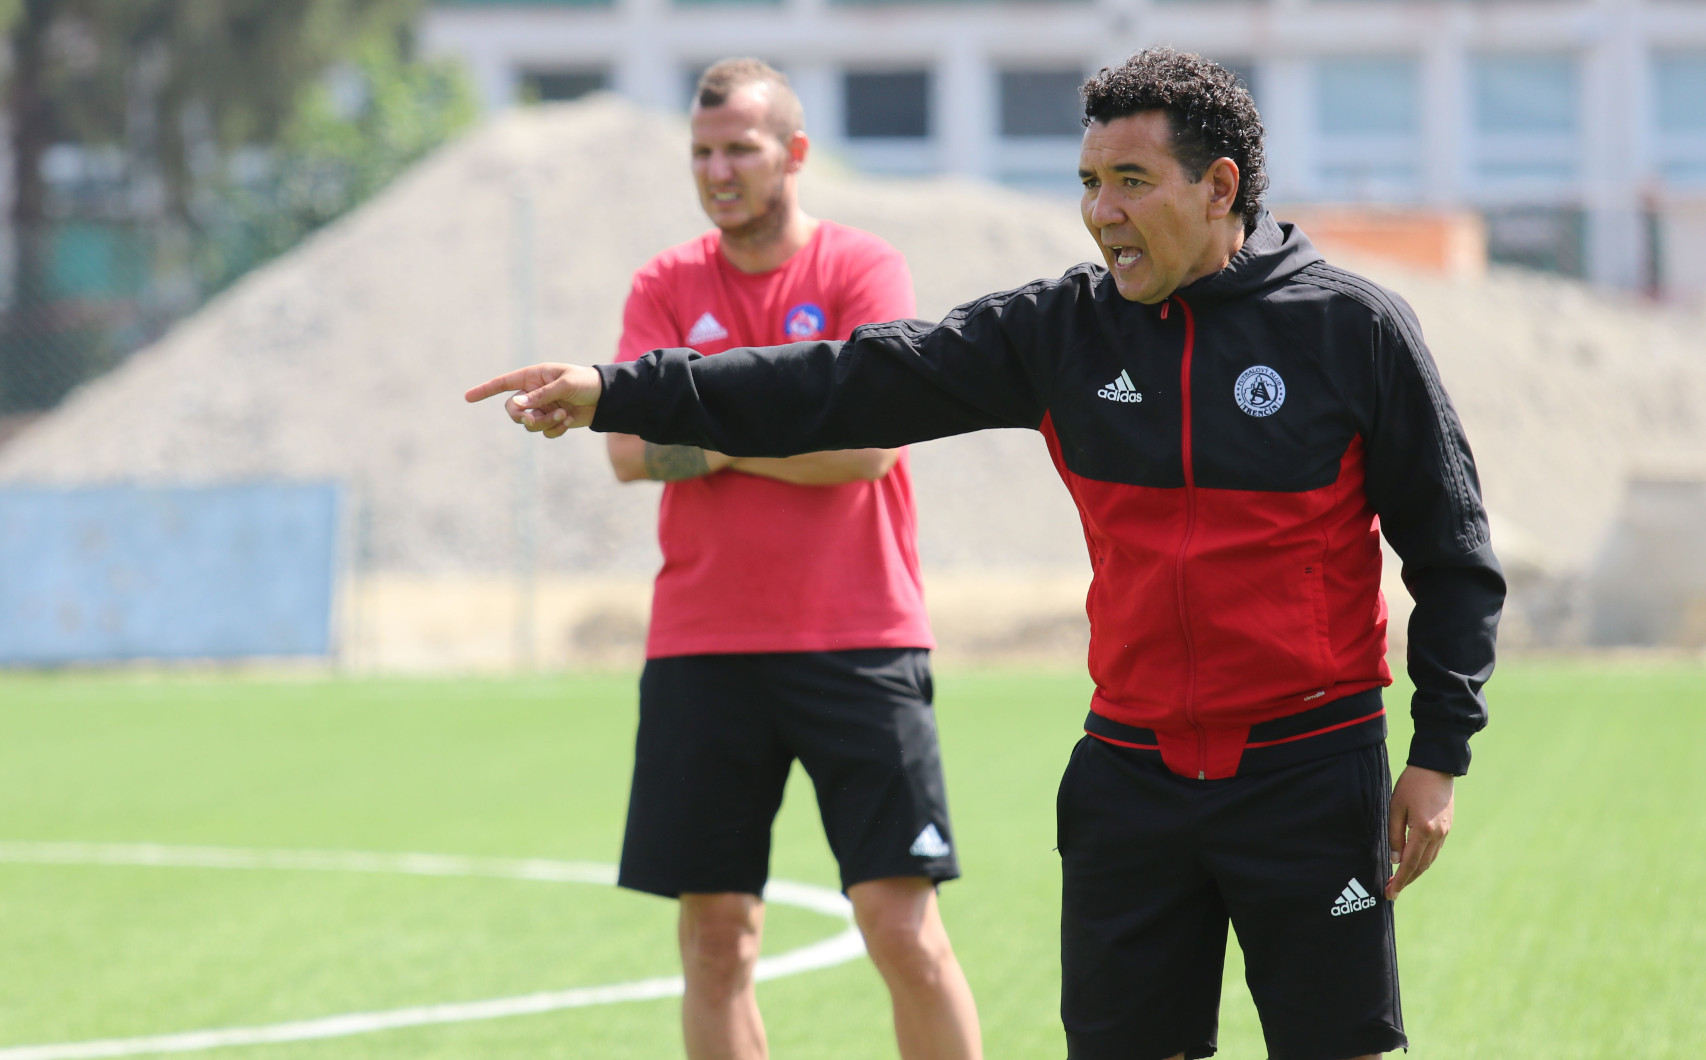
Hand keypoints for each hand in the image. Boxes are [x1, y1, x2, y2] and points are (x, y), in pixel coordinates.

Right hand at [464, 363, 603, 437]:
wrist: (606, 397)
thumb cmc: (585, 382)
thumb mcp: (564, 385)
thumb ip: (541, 395)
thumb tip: (516, 404)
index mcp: (533, 377)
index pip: (503, 383)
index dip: (485, 390)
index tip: (467, 397)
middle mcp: (533, 393)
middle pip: (513, 410)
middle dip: (523, 416)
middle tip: (534, 418)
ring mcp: (542, 408)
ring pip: (529, 424)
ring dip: (545, 422)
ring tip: (563, 414)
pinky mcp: (552, 421)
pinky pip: (544, 432)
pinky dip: (555, 429)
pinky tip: (568, 421)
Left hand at [1386, 765, 1453, 899]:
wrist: (1436, 767)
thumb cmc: (1411, 785)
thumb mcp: (1396, 807)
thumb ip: (1395, 835)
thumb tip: (1396, 860)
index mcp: (1423, 830)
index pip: (1410, 864)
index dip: (1400, 881)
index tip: (1390, 894)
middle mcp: (1438, 835)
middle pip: (1421, 866)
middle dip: (1407, 880)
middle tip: (1392, 891)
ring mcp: (1445, 832)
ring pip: (1429, 860)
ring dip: (1416, 872)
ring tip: (1400, 880)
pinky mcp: (1447, 827)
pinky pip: (1434, 850)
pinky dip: (1423, 860)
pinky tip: (1413, 862)